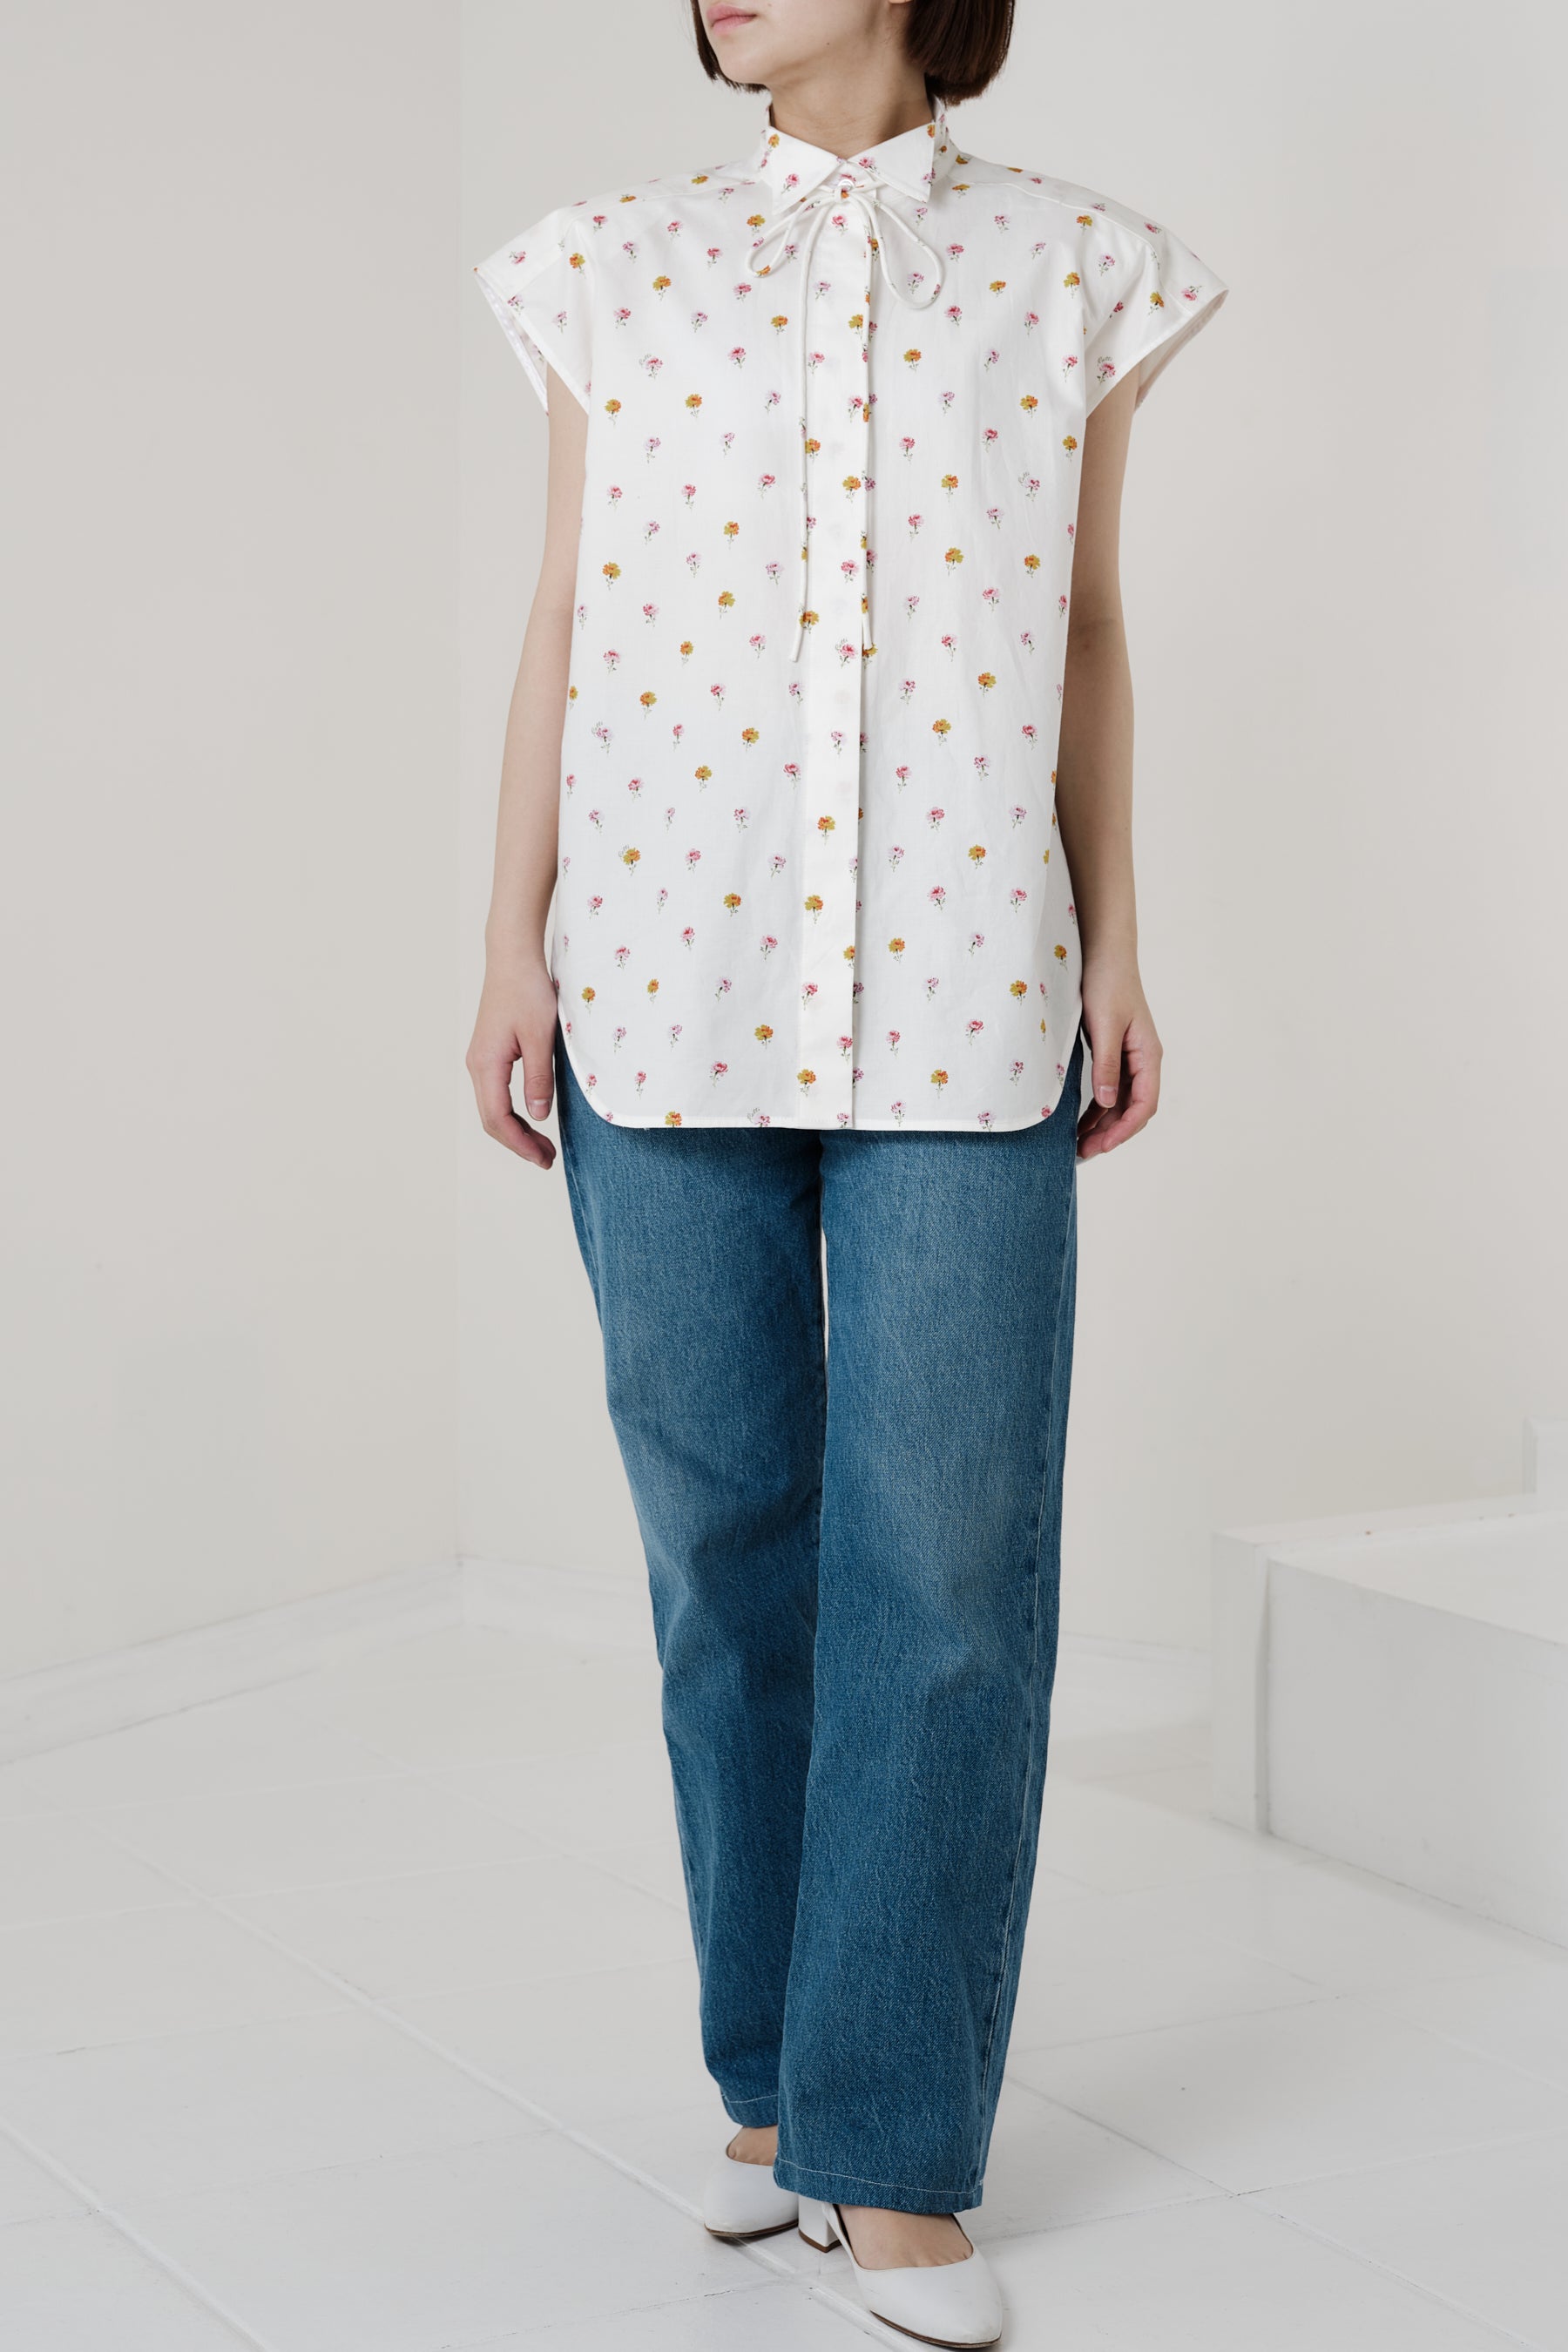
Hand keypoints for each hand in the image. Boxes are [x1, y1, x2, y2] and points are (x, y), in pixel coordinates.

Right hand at [466, 952, 558, 1169]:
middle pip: (492, 1119)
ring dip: (516, 1130)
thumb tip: (538, 1116)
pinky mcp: (490, 1054)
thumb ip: (539, 1078)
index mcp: (486, 1064)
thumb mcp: (541, 1037)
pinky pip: (497, 1094)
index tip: (543, 1159)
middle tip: (548, 1159)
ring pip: (493, 1108)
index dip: (520, 1144)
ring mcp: (481, 1060)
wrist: (513, 958)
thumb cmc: (528, 991)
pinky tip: (533, 1118)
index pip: (497, 1119)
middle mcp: (477, 1065)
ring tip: (543, 1146)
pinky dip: (513, 1113)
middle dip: (518, 1143)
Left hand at [1076, 959, 1161, 1160]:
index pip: (1145, 1104)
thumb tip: (1108, 1104)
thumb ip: (1106, 1065)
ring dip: (1102, 1125)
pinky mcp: (1113, 1054)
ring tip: (1079, 1145)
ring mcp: (1128, 1058)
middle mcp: (1142, 1060)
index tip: (1102, 1146)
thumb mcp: (1104, 1025)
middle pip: (1133, 1109)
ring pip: (1120, 1103)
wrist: (1103, 953)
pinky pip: (1108, 1090)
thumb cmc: (1107, 983)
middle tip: (1083, 1152)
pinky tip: (1080, 1123)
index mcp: (1148, 1054)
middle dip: (1111, 1133)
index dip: (1125, 1129)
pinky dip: (1096, 1109)